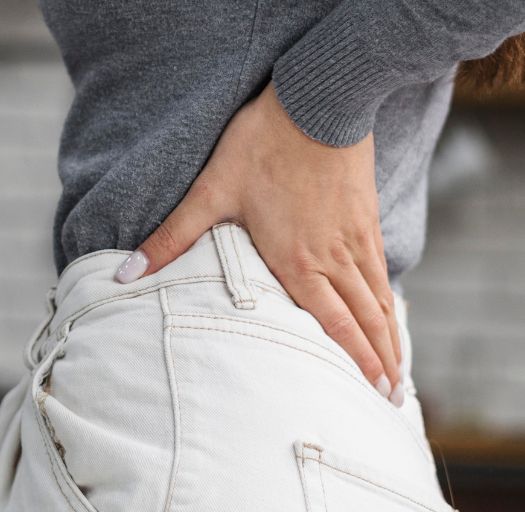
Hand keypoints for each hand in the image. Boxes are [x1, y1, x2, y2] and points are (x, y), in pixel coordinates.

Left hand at [114, 83, 404, 405]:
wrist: (320, 97)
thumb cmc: (263, 143)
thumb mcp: (211, 190)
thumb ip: (171, 237)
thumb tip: (126, 274)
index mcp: (298, 262)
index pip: (333, 326)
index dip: (355, 362)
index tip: (372, 394)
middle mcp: (333, 258)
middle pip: (365, 322)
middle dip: (381, 365)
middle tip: (393, 401)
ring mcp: (355, 239)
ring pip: (379, 301)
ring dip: (392, 339)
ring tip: (398, 374)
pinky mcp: (365, 219)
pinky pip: (382, 273)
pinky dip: (391, 302)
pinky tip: (393, 315)